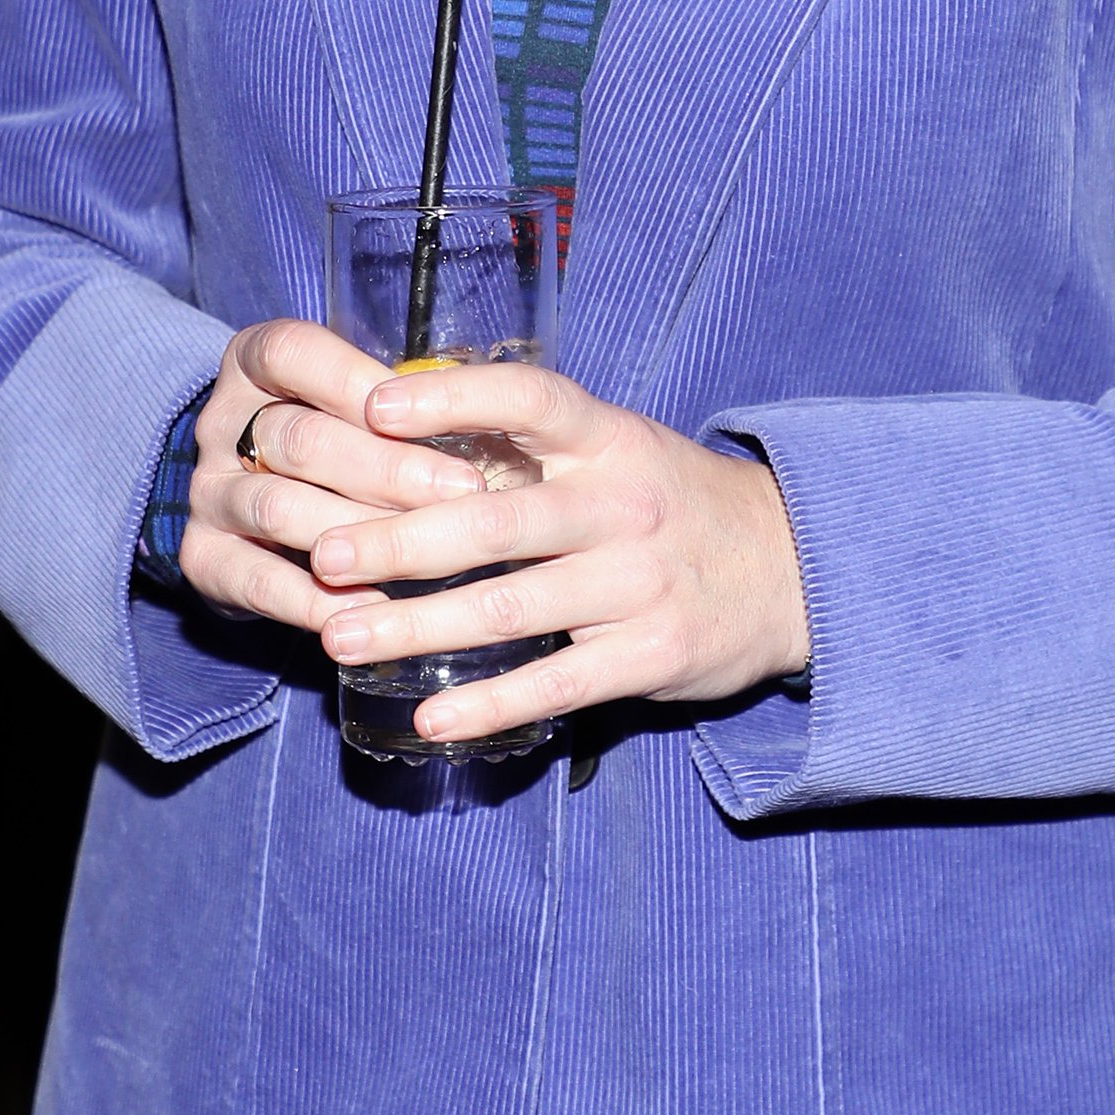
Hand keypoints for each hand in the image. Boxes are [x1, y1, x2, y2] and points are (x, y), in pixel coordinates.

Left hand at [182, 318, 812, 748]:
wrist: (789, 569)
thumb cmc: (669, 503)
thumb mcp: (616, 451)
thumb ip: (531, 450)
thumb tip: (400, 435)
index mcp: (609, 440)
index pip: (529, 399)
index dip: (452, 399)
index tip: (373, 409)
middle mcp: (624, 504)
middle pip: (499, 520)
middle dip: (401, 540)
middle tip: (325, 555)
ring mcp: (640, 583)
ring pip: (511, 608)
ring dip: (417, 625)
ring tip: (341, 637)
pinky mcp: (651, 654)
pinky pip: (555, 684)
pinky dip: (486, 704)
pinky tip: (427, 716)